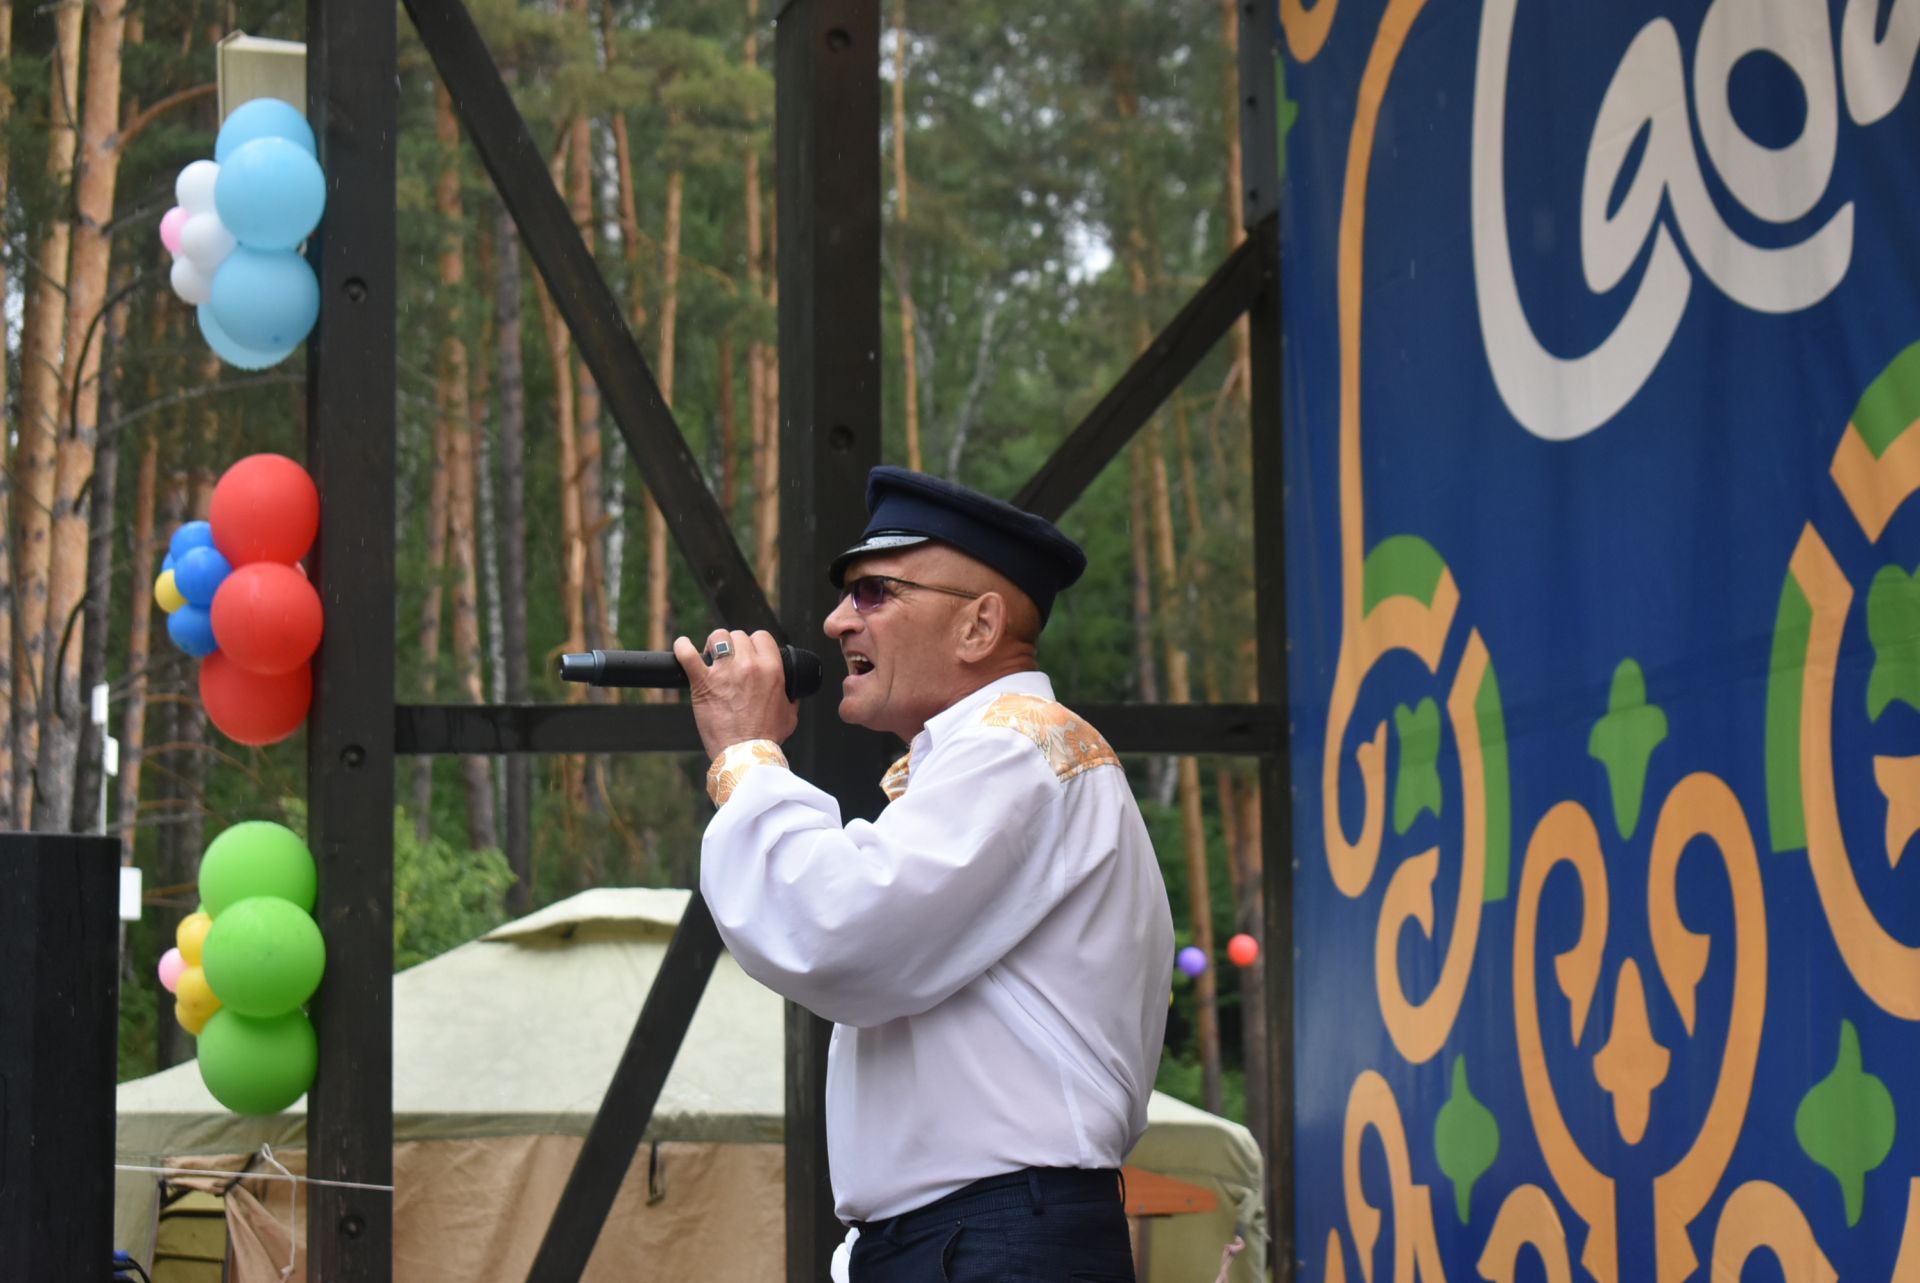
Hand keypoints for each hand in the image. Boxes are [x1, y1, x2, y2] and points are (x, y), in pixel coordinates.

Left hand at [674, 629, 799, 759]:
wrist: (745, 754)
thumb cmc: (766, 738)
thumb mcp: (789, 714)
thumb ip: (791, 697)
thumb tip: (792, 692)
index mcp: (771, 669)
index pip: (762, 637)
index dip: (755, 644)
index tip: (750, 653)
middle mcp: (748, 666)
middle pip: (739, 636)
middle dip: (735, 646)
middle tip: (730, 661)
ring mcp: (724, 672)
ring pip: (718, 637)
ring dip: (714, 645)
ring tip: (712, 656)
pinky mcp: (703, 682)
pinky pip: (687, 654)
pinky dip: (682, 647)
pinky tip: (683, 647)